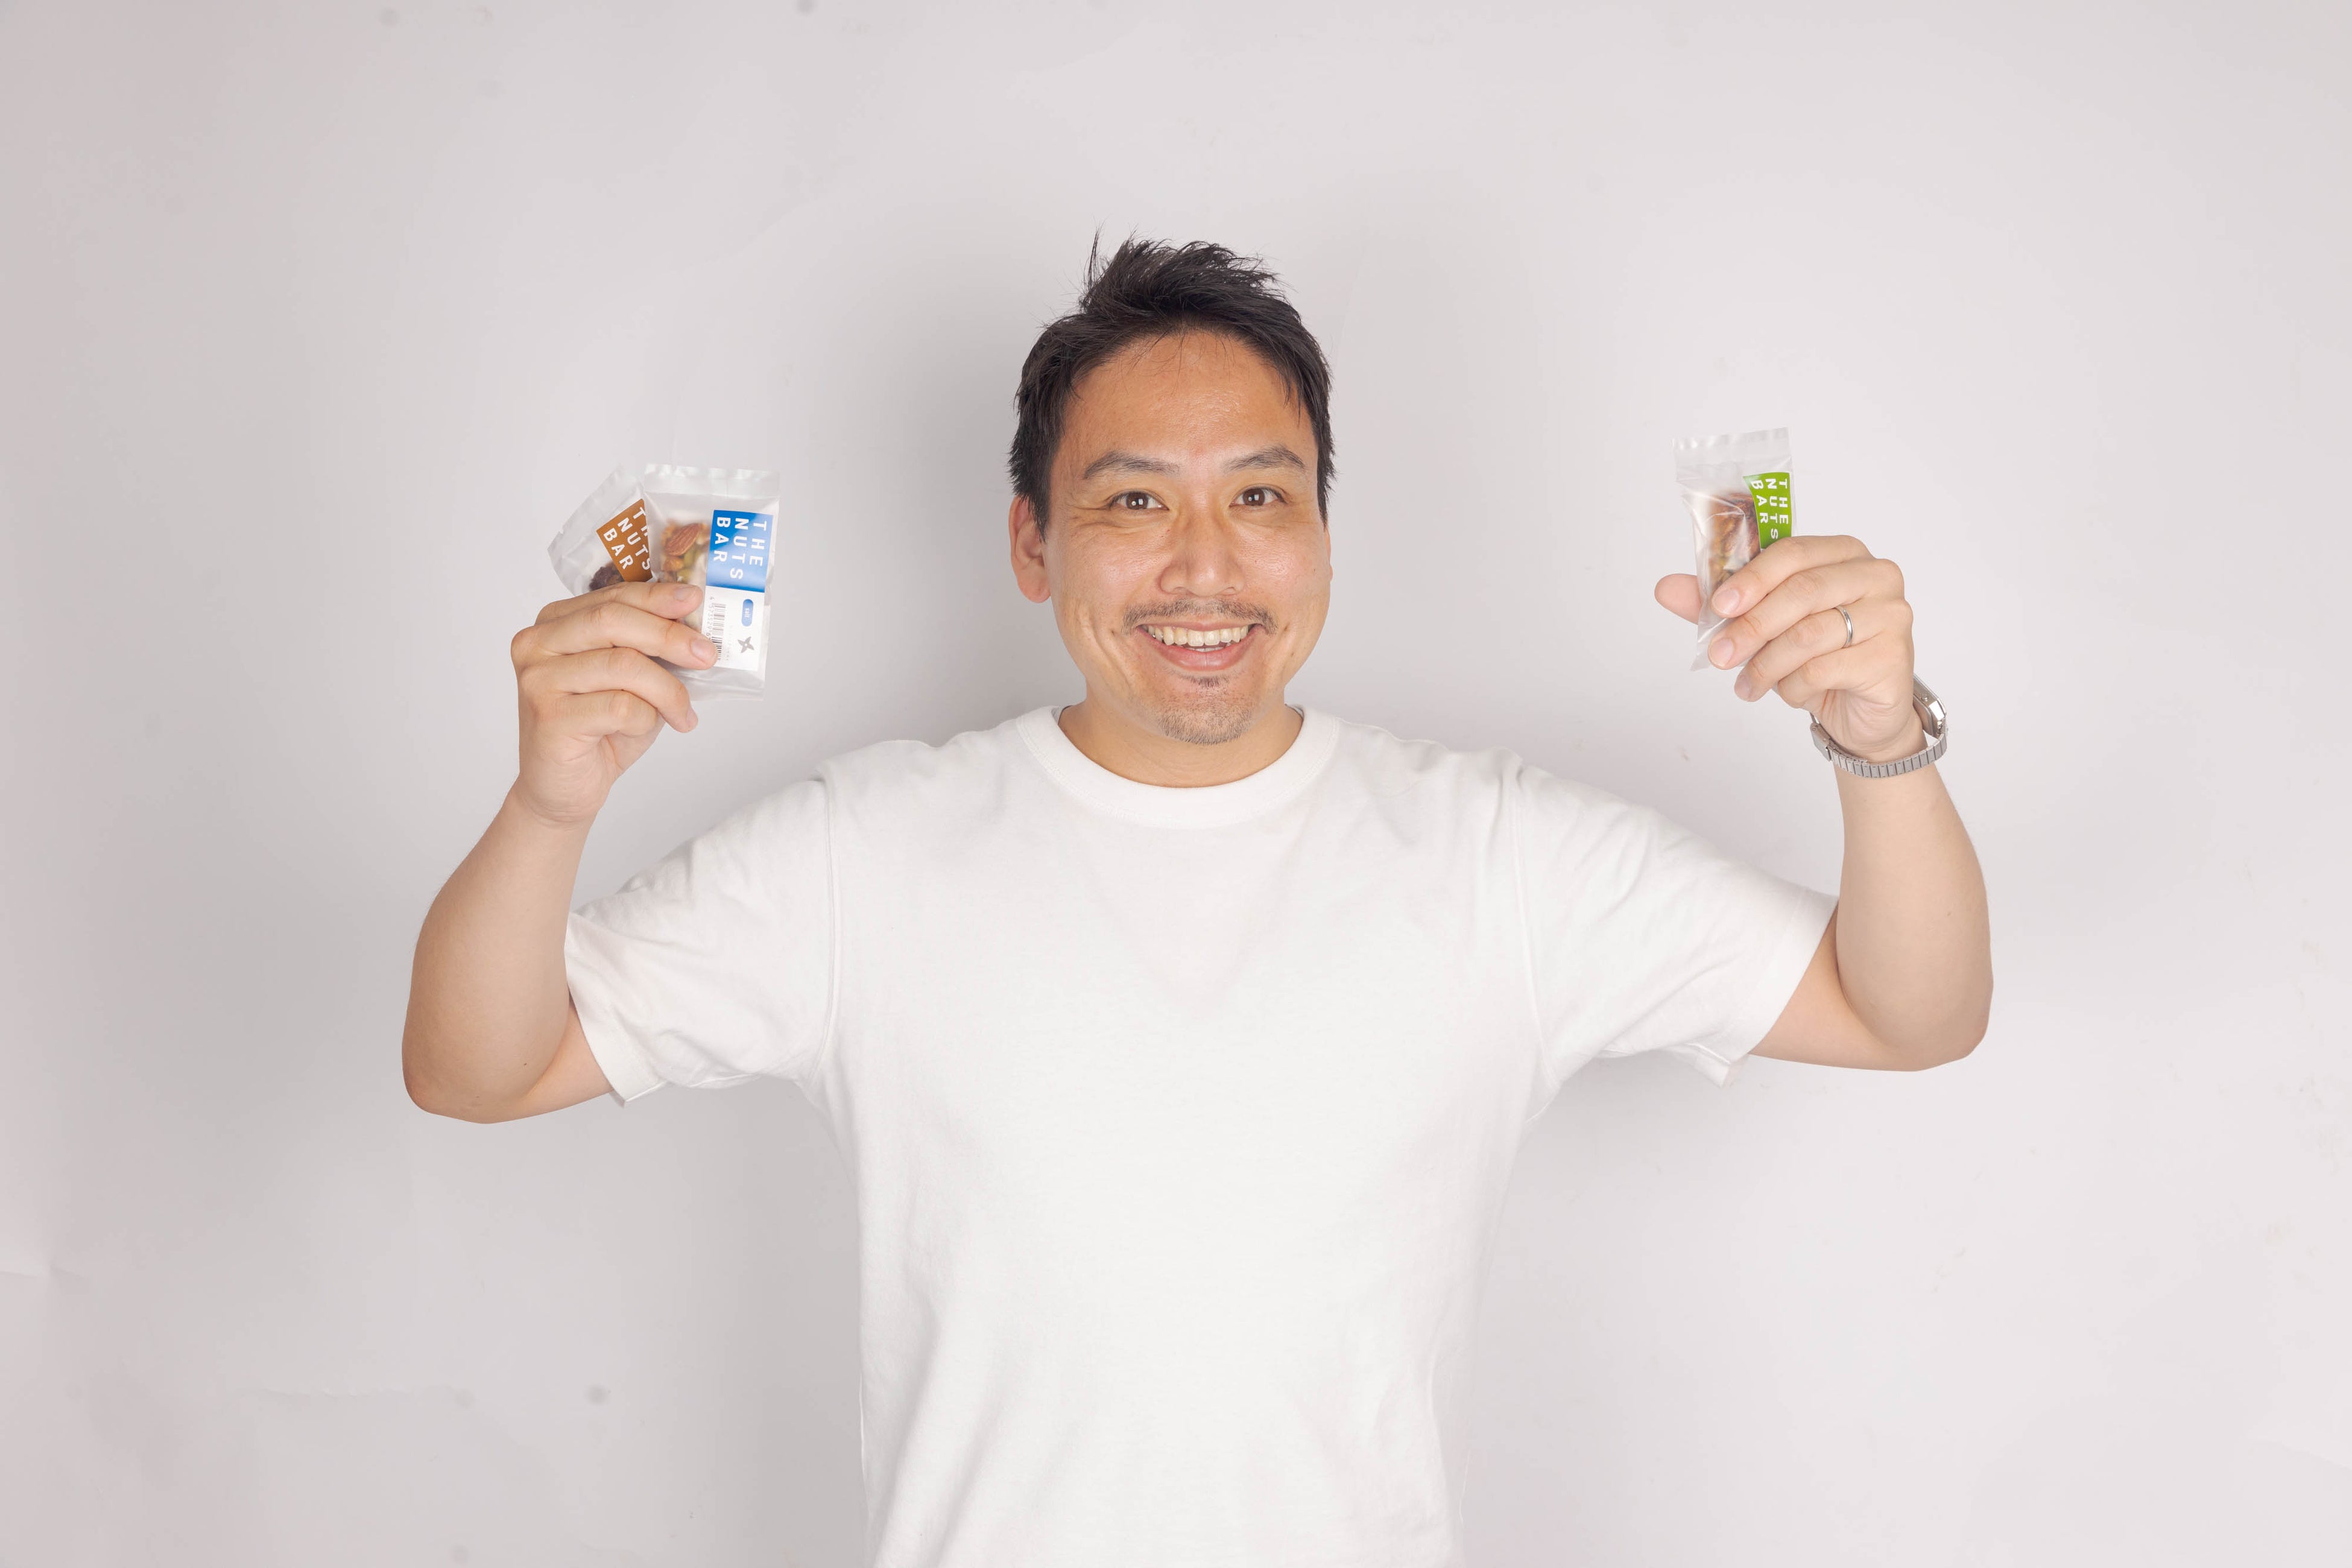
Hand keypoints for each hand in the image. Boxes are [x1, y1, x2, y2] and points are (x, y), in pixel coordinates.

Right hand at [508, 581, 716, 826]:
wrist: (563, 788)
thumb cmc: (599, 729)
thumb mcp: (631, 680)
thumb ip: (648, 649)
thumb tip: (697, 629)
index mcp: (555, 623)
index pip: (612, 597)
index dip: (657, 597)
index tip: (695, 600)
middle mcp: (537, 644)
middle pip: (612, 621)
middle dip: (668, 635)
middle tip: (705, 655)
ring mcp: (538, 680)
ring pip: (623, 665)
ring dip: (667, 690)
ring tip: (683, 713)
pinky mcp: (549, 718)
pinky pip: (619, 707)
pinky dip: (647, 718)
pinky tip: (649, 730)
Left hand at [1654, 535, 1920, 762]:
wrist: (1862, 710)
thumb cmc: (1816, 657)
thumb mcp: (1764, 627)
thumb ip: (1720, 605)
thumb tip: (1665, 587)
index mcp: (1842, 553)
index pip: (1792, 552)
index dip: (1751, 577)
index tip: (1718, 606)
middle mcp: (1875, 575)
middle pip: (1801, 592)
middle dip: (1751, 626)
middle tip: (1719, 655)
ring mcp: (1891, 613)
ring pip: (1809, 634)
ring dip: (1767, 664)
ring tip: (1748, 685)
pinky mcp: (1893, 656)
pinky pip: (1824, 669)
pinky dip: (1794, 687)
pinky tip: (1788, 694)